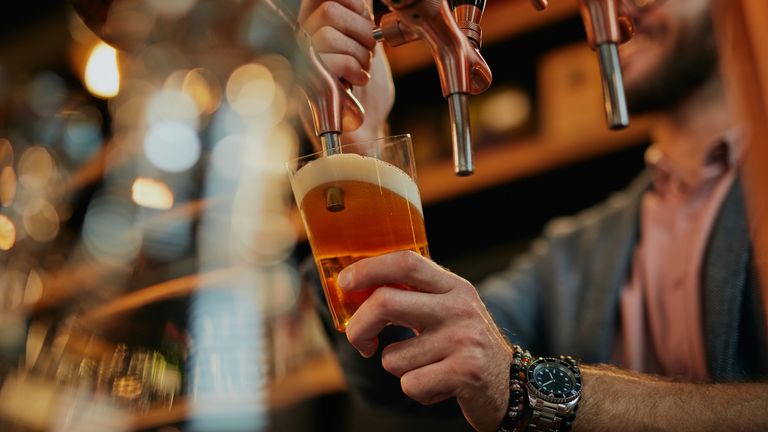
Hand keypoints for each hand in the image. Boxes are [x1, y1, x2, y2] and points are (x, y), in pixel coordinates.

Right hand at [298, 0, 394, 141]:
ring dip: (358, 55)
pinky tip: (356, 81)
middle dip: (361, 31)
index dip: (352, 3)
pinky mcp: (306, 87)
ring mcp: (301, 63)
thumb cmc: (366, 92)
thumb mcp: (367, 45)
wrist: (365, 131)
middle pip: (328, 10)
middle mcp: (301, 40)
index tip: (366, 22)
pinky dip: (353, 70)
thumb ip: (361, 18)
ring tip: (361, 71)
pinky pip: (330, 62)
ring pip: (328, 35)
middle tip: (367, 53)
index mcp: (315, 25)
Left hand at [337, 251, 513, 431]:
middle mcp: (460, 307)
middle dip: (359, 327)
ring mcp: (464, 339)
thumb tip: (356, 290)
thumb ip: (413, 296)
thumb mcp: (448, 310)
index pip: (406, 262)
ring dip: (399, 369)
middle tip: (361, 341)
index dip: (368, 269)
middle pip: (385, 303)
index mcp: (453, 286)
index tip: (345, 283)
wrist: (511, 385)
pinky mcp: (466, 372)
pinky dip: (416, 390)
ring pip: (392, 356)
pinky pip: (410, 384)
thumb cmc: (465, 346)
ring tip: (427, 367)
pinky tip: (438, 385)